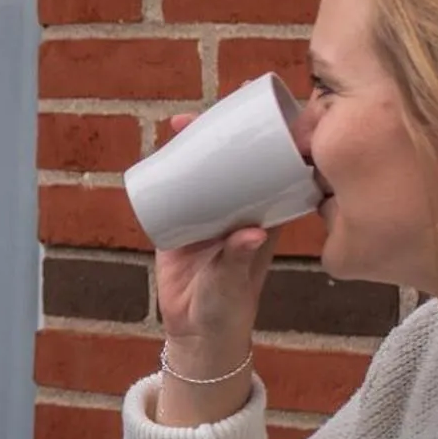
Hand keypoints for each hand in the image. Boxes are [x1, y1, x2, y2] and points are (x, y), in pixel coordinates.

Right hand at [155, 113, 278, 368]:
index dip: (276, 141)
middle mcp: (238, 208)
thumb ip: (240, 259)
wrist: (197, 331)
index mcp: (265, 217)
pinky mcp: (178, 220)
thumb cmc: (228, 307)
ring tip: (181, 122)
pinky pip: (175, 187)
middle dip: (226, 131)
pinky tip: (160, 148)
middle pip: (236, 160)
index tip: (271, 114)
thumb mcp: (236, 282)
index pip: (276, 171)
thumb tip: (250, 233)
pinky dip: (169, 166)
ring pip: (204, 168)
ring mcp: (208, 212)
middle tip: (215, 107)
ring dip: (195, 143)